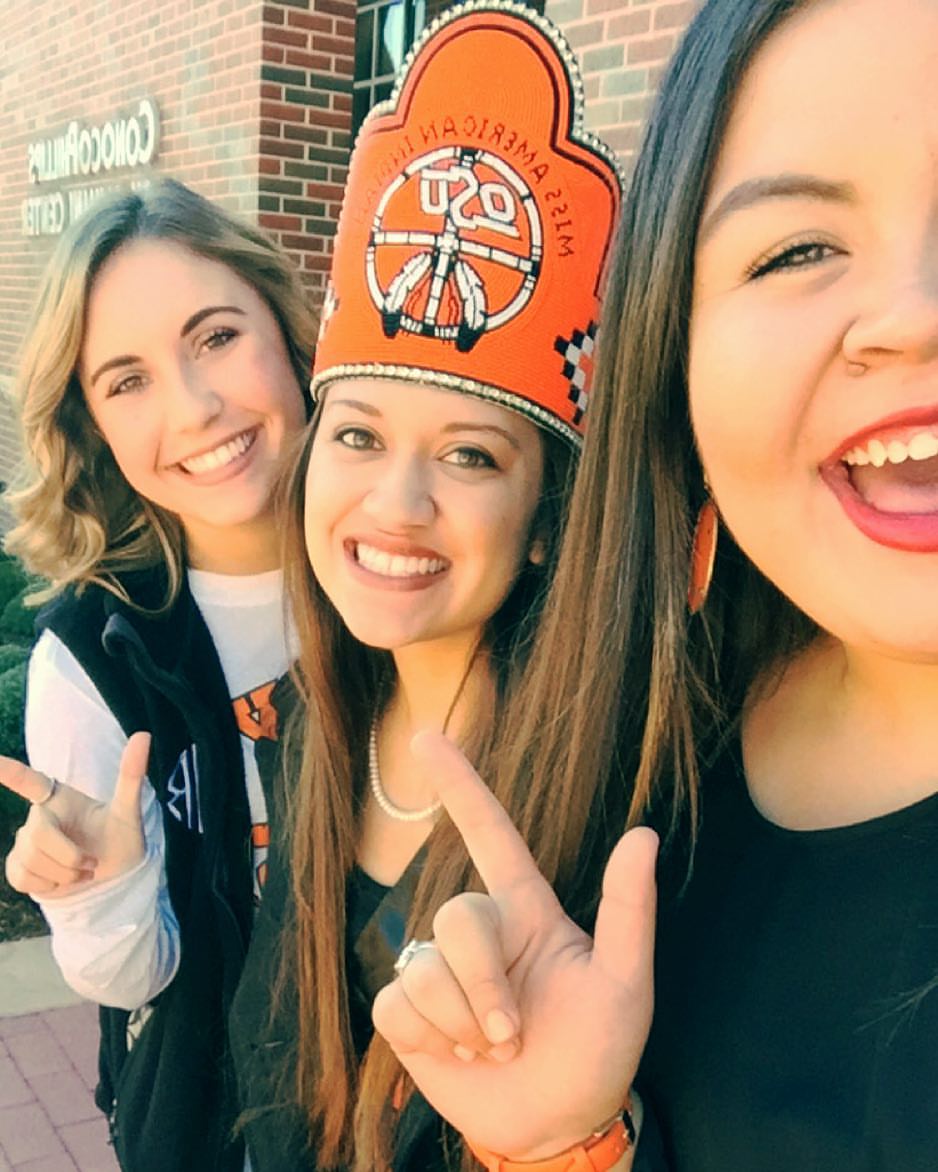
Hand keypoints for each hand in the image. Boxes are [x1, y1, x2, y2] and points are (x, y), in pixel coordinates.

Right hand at [3, 732, 150, 896]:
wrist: (114, 882)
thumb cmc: (121, 842)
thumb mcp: (128, 812)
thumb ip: (131, 775)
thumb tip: (144, 734)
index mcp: (60, 798)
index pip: (29, 781)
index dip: (8, 771)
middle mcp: (40, 816)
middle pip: (37, 834)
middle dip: (68, 856)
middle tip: (92, 863)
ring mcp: (26, 842)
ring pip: (29, 859)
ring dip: (63, 874)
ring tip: (83, 872)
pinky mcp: (19, 867)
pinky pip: (21, 877)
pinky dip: (48, 886)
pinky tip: (63, 883)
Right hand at [371, 731, 656, 1162]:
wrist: (554, 1127)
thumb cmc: (599, 1051)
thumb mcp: (625, 983)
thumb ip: (627, 909)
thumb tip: (644, 833)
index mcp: (527, 911)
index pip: (490, 834)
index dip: (461, 784)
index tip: (428, 736)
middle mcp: (481, 932)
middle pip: (457, 917)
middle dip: (485, 984)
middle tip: (513, 1033)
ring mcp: (440, 970)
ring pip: (424, 965)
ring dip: (464, 1021)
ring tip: (493, 1048)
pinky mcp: (409, 1013)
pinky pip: (396, 1002)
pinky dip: (430, 1037)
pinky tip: (454, 1054)